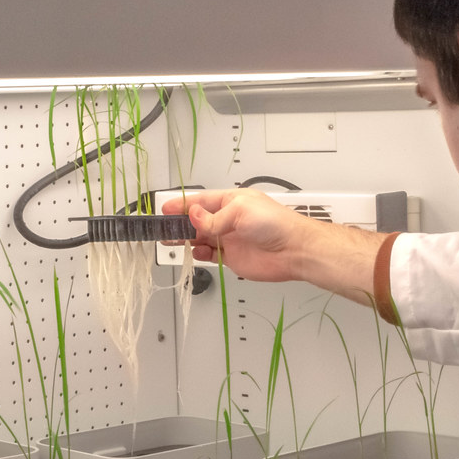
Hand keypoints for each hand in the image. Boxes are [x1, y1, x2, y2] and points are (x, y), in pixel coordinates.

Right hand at [161, 188, 310, 281]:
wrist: (293, 250)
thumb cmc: (275, 223)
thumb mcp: (240, 211)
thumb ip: (214, 217)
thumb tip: (194, 215)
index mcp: (231, 201)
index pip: (201, 201)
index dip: (182, 205)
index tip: (165, 209)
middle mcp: (229, 219)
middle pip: (197, 220)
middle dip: (180, 223)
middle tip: (164, 228)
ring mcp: (230, 239)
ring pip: (201, 238)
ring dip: (187, 239)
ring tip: (173, 241)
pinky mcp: (232, 258)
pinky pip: (210, 255)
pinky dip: (200, 253)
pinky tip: (196, 251)